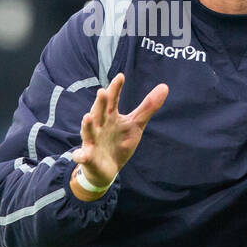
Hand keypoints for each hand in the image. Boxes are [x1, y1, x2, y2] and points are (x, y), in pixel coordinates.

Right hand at [70, 73, 168, 199]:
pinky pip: (83, 156)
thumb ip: (147, 107)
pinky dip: (81, 155)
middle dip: (100, 103)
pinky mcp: (88, 158)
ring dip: (87, 125)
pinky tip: (81, 155)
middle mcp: (99, 126)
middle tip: (102, 91)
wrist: (106, 169)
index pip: (112, 100)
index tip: (121, 77)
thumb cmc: (119, 142)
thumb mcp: (135, 125)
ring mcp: (92, 141)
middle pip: (99, 112)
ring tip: (87, 117)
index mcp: (110, 116)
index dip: (116, 89)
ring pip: (88, 132)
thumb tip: (165, 86)